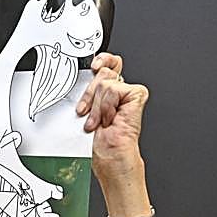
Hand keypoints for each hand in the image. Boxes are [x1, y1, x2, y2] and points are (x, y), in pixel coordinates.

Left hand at [75, 52, 148, 171]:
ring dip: (97, 107)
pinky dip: (107, 106)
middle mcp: (119, 90)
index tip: (93, 67)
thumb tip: (79, 77)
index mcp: (107, 92)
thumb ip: (86, 91)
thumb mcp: (84, 111)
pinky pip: (114, 89)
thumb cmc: (96, 142)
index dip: (101, 60)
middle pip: (103, 71)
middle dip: (90, 94)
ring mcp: (129, 92)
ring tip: (99, 122)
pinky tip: (110, 119)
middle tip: (86, 112)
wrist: (108, 155)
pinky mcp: (137, 94)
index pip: (107, 63)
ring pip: (105, 82)